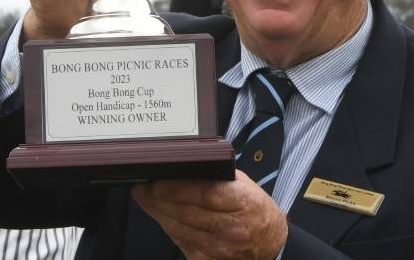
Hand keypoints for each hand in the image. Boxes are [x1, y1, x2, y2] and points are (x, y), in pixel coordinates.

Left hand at [131, 170, 286, 259]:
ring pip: (181, 229)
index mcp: (245, 202)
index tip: (157, 182)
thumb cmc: (256, 210)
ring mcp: (221, 247)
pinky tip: (161, 217)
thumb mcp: (245, 185)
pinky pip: (183, 243)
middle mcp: (234, 227)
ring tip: (146, 199)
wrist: (271, 244)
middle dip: (160, 200)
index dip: (178, 189)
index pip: (206, 194)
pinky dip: (170, 228)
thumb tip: (183, 167)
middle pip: (188, 213)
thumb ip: (218, 177)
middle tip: (142, 188)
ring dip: (159, 214)